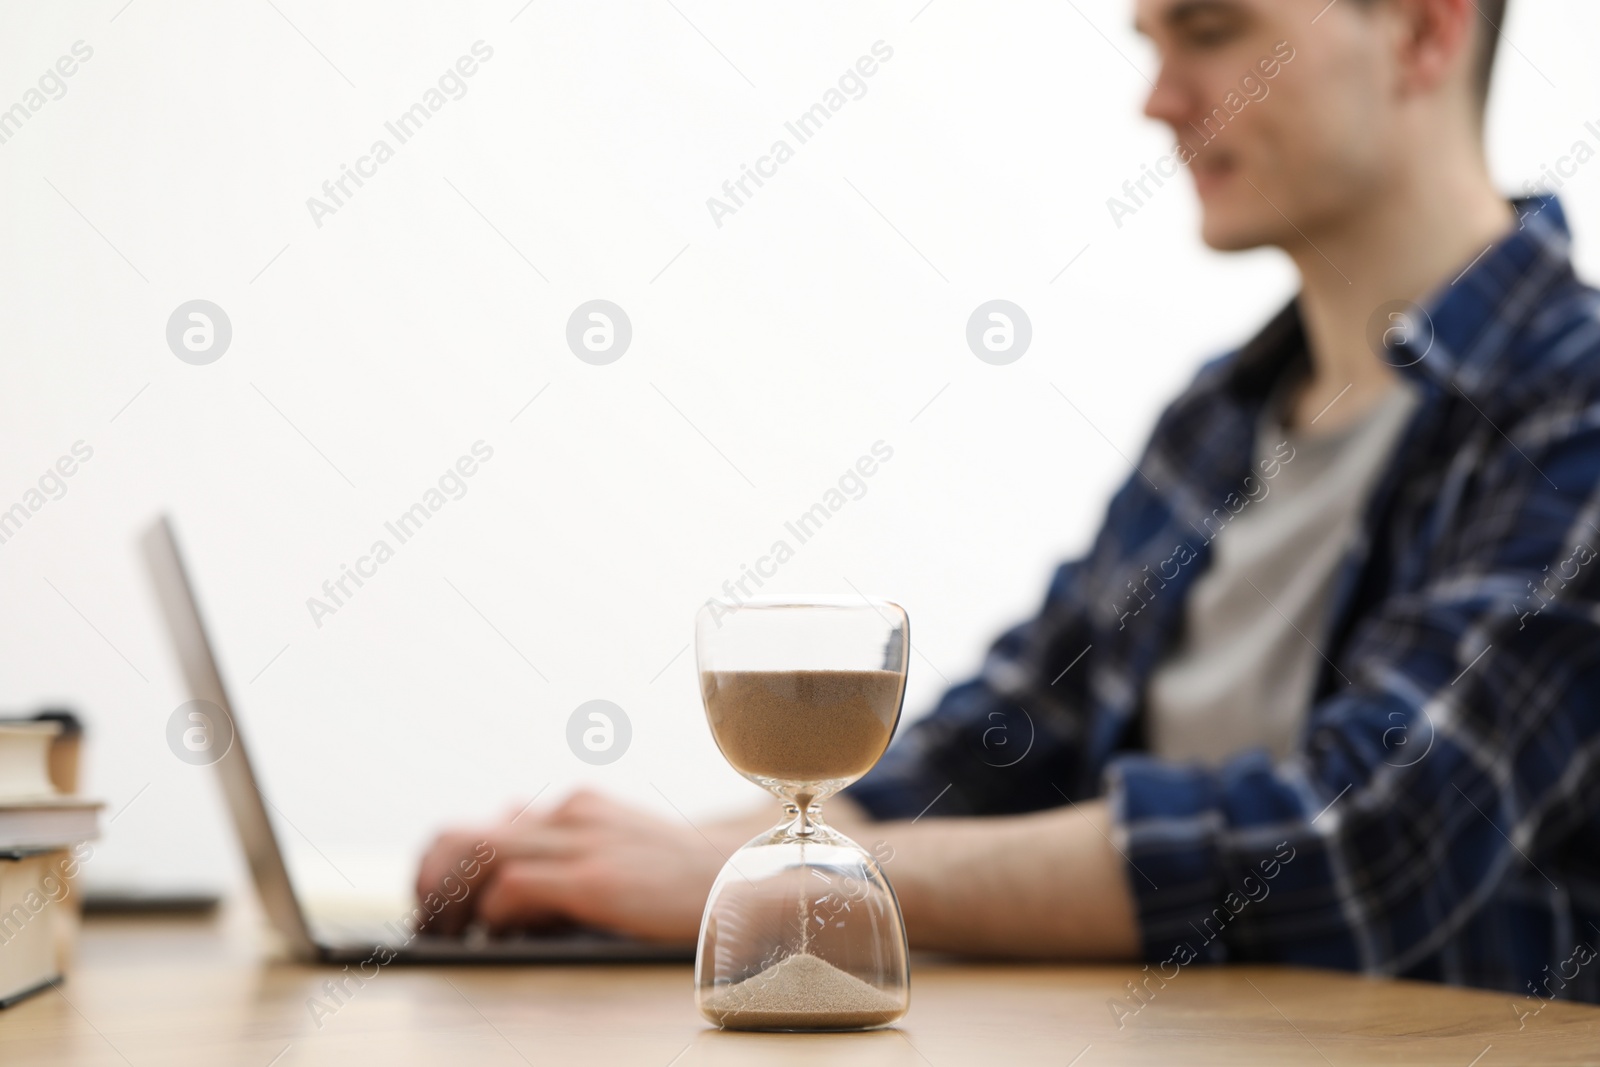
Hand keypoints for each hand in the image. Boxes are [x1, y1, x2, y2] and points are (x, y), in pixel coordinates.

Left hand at [414, 789, 734, 943]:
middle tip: (426, 923)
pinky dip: (494, 913)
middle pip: (466, 834)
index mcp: (578, 808)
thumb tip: (505, 845)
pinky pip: (514, 887)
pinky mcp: (595, 879)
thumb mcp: (622, 849)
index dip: (445, 863)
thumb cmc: (687, 881)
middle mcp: (573, 815)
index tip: (432, 900)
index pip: (487, 825)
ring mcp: (585, 843)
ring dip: (448, 899)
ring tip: (445, 933)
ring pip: (479, 854)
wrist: (750, 883)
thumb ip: (567, 844)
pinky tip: (499, 935)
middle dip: (430, 880)